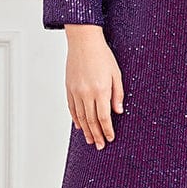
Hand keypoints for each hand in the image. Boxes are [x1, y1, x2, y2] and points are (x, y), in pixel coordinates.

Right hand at [64, 25, 123, 149]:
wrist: (84, 42)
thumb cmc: (102, 55)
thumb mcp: (116, 74)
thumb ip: (118, 94)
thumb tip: (118, 112)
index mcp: (100, 90)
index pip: (103, 117)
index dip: (107, 130)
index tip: (110, 138)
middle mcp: (86, 93)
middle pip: (91, 120)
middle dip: (96, 135)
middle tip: (100, 146)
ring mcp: (76, 91)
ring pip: (80, 117)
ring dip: (86, 130)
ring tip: (90, 140)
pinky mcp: (69, 88)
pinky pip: (72, 108)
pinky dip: (76, 119)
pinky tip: (80, 126)